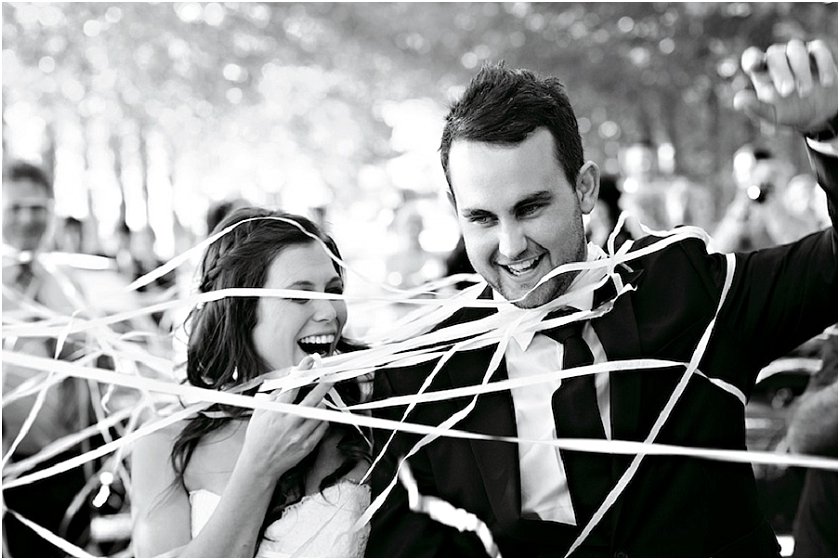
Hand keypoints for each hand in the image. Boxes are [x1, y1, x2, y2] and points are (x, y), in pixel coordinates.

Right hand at [240, 356, 332, 479]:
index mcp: (277, 412)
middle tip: (330, 376)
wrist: (259, 465)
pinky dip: (322, 420)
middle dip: (324, 385)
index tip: (310, 361)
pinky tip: (317, 418)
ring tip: (317, 403)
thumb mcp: (259, 414)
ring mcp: (300, 434)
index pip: (293, 386)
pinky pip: (322, 427)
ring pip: (320, 412)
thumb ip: (273, 397)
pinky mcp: (307, 445)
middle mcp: (289, 422)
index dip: (303, 371)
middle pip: (313, 398)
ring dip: (321, 404)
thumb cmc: (258, 439)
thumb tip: (287, 382)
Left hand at [734, 39, 836, 133]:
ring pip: (796, 48)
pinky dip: (823, 64)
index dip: (751, 58)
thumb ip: (756, 108)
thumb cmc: (790, 113)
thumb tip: (737, 100)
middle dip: (781, 72)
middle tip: (787, 92)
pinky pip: (818, 49)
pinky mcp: (818, 54)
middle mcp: (778, 60)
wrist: (820, 114)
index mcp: (762, 72)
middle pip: (775, 53)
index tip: (754, 66)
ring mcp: (798, 54)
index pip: (752, 57)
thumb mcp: (773, 115)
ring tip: (805, 93)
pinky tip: (826, 83)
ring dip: (800, 70)